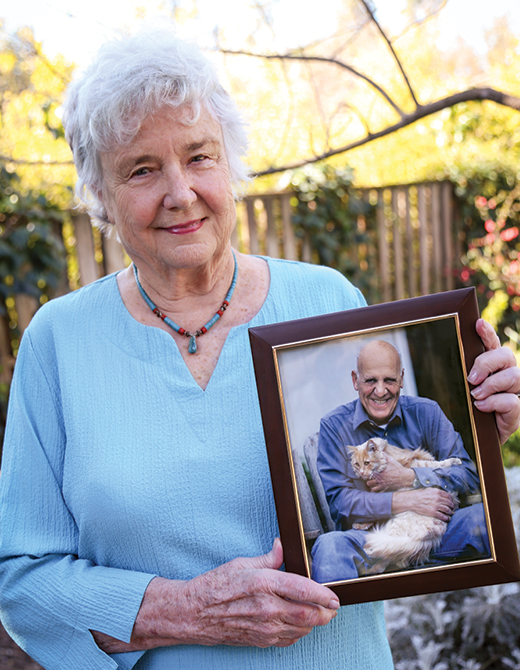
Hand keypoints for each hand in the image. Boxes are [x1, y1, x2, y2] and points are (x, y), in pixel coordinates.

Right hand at [92, 539, 338, 653]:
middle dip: (326, 612)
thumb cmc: (215, 585)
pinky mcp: (261, 640)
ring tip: (318, 612)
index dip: (324, 594)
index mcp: (264, 583)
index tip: (334, 596)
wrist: (193, 614)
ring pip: (303, 629)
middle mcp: (267, 608)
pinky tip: (298, 622)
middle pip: (310, 615)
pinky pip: (289, 639)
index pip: (304, 590)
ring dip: (314, 622)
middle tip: (332, 605)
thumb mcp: (241, 562)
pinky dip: (299, 631)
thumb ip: (268, 557)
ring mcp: (265, 628)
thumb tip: (282, 546)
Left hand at [366, 455, 414, 491]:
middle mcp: (380, 478)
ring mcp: (382, 483)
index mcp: (380, 471)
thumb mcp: (392, 460)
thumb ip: (385, 456)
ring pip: (371, 486)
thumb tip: (380, 451)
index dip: (366, 471)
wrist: (404, 477)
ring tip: (370, 482)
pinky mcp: (385, 487)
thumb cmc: (398, 468)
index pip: (369, 471)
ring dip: (370, 484)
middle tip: (367, 476)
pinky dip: (375, 489)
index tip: (364, 470)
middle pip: (369, 480)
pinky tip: (375, 487)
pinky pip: (377, 490)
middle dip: (367, 478)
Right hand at [391, 488, 455, 521]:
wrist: (412, 500)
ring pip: (447, 510)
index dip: (451, 499)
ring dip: (450, 512)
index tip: (451, 501)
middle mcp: (438, 499)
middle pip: (448, 503)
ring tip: (450, 513)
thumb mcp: (428, 490)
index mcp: (437, 492)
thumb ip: (436, 491)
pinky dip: (446, 518)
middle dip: (452, 506)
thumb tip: (441, 493)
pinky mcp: (433, 512)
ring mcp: (436, 506)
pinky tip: (447, 518)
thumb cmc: (419, 494)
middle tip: (452, 508)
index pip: (448, 496)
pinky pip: (442, 516)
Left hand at [468, 319, 519, 443]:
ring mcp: (514, 393)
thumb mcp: (459, 390)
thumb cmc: (465, 411)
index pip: (492, 343)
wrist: (472, 441)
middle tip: (471, 378)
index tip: (477, 323)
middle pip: (506, 355)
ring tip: (475, 395)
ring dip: (491, 384)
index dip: (487, 332)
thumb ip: (460, 374)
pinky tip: (481, 407)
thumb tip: (448, 359)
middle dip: (487, 363)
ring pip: (514, 375)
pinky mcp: (516, 412)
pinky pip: (512, 400)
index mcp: (492, 366)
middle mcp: (506, 375)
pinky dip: (494, 402)